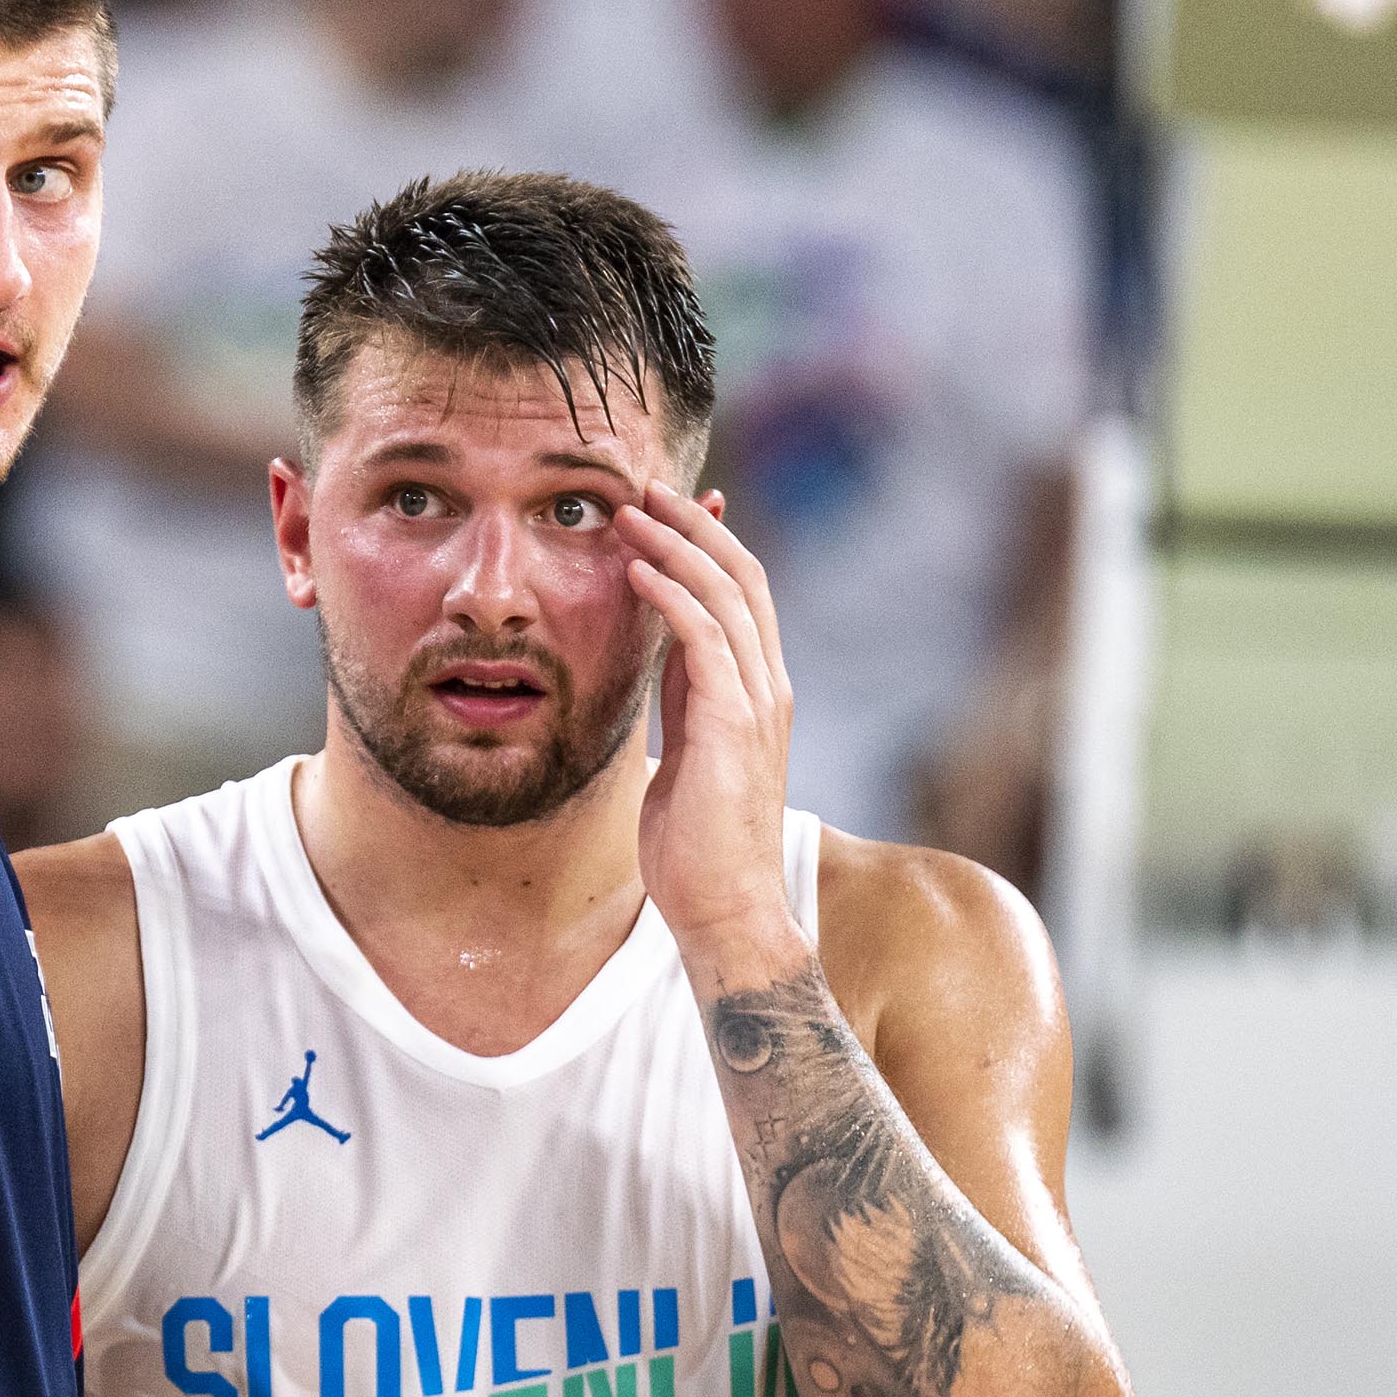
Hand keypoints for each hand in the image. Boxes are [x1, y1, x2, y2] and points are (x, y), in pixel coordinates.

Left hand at [615, 484, 802, 977]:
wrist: (726, 910)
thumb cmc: (697, 844)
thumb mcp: (684, 751)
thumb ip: (681, 700)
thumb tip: (658, 656)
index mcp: (756, 691)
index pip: (741, 593)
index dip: (708, 543)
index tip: (669, 505)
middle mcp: (767, 687)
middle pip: (741, 577)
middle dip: (692, 525)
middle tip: (644, 486)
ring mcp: (758, 704)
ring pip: (726, 596)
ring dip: (676, 547)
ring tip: (629, 512)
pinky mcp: (735, 727)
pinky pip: (707, 643)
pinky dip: (673, 598)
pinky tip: (637, 572)